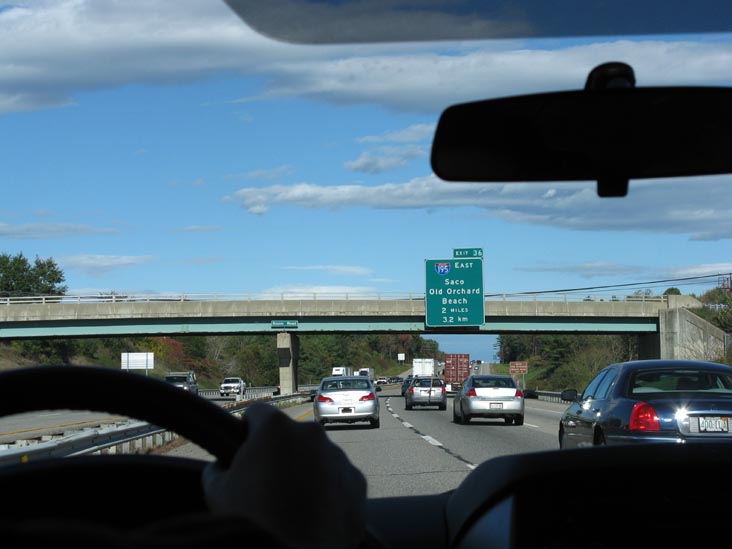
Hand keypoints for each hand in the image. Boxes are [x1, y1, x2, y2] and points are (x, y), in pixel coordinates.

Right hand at [202, 401, 367, 548]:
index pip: (257, 413)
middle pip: (291, 436)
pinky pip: (338, 480)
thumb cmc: (252, 521)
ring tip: (293, 505)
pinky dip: (329, 492)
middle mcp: (311, 434)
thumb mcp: (217, 492)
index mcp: (275, 428)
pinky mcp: (357, 482)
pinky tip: (314, 515)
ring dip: (306, 472)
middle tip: (267, 484)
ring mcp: (339, 457)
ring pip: (318, 457)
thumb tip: (222, 467)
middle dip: (280, 453)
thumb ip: (218, 469)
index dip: (246, 430)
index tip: (242, 449)